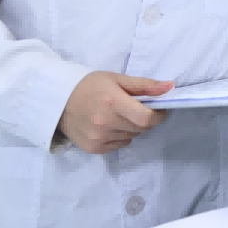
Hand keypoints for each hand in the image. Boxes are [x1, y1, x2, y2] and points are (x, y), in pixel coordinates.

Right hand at [56, 72, 171, 154]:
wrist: (58, 100)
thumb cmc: (90, 85)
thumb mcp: (117, 79)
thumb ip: (144, 85)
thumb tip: (170, 87)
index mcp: (112, 102)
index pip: (146, 118)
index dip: (158, 115)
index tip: (158, 109)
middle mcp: (105, 123)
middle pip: (141, 128)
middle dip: (145, 119)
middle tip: (136, 109)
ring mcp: (98, 138)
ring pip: (131, 136)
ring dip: (132, 128)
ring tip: (119, 116)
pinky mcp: (93, 148)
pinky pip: (119, 145)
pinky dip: (120, 136)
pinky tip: (109, 125)